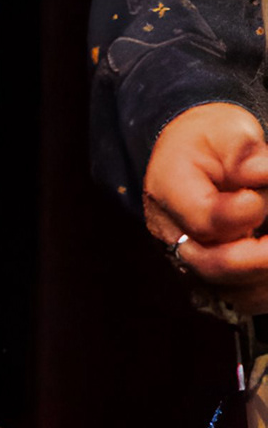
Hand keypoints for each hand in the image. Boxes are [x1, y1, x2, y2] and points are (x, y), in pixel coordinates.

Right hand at [143, 102, 267, 310]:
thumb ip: (246, 153)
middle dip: (257, 260)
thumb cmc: (211, 142)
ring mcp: (186, 260)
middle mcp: (172, 233)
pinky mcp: (206, 276)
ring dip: (262, 278)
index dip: (241, 214)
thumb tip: (265, 172)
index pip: (205, 218)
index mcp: (169, 191)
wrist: (190, 157)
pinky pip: (237, 297)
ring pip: (227, 289)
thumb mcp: (226, 131)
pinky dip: (263, 289)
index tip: (259, 197)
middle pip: (210, 265)